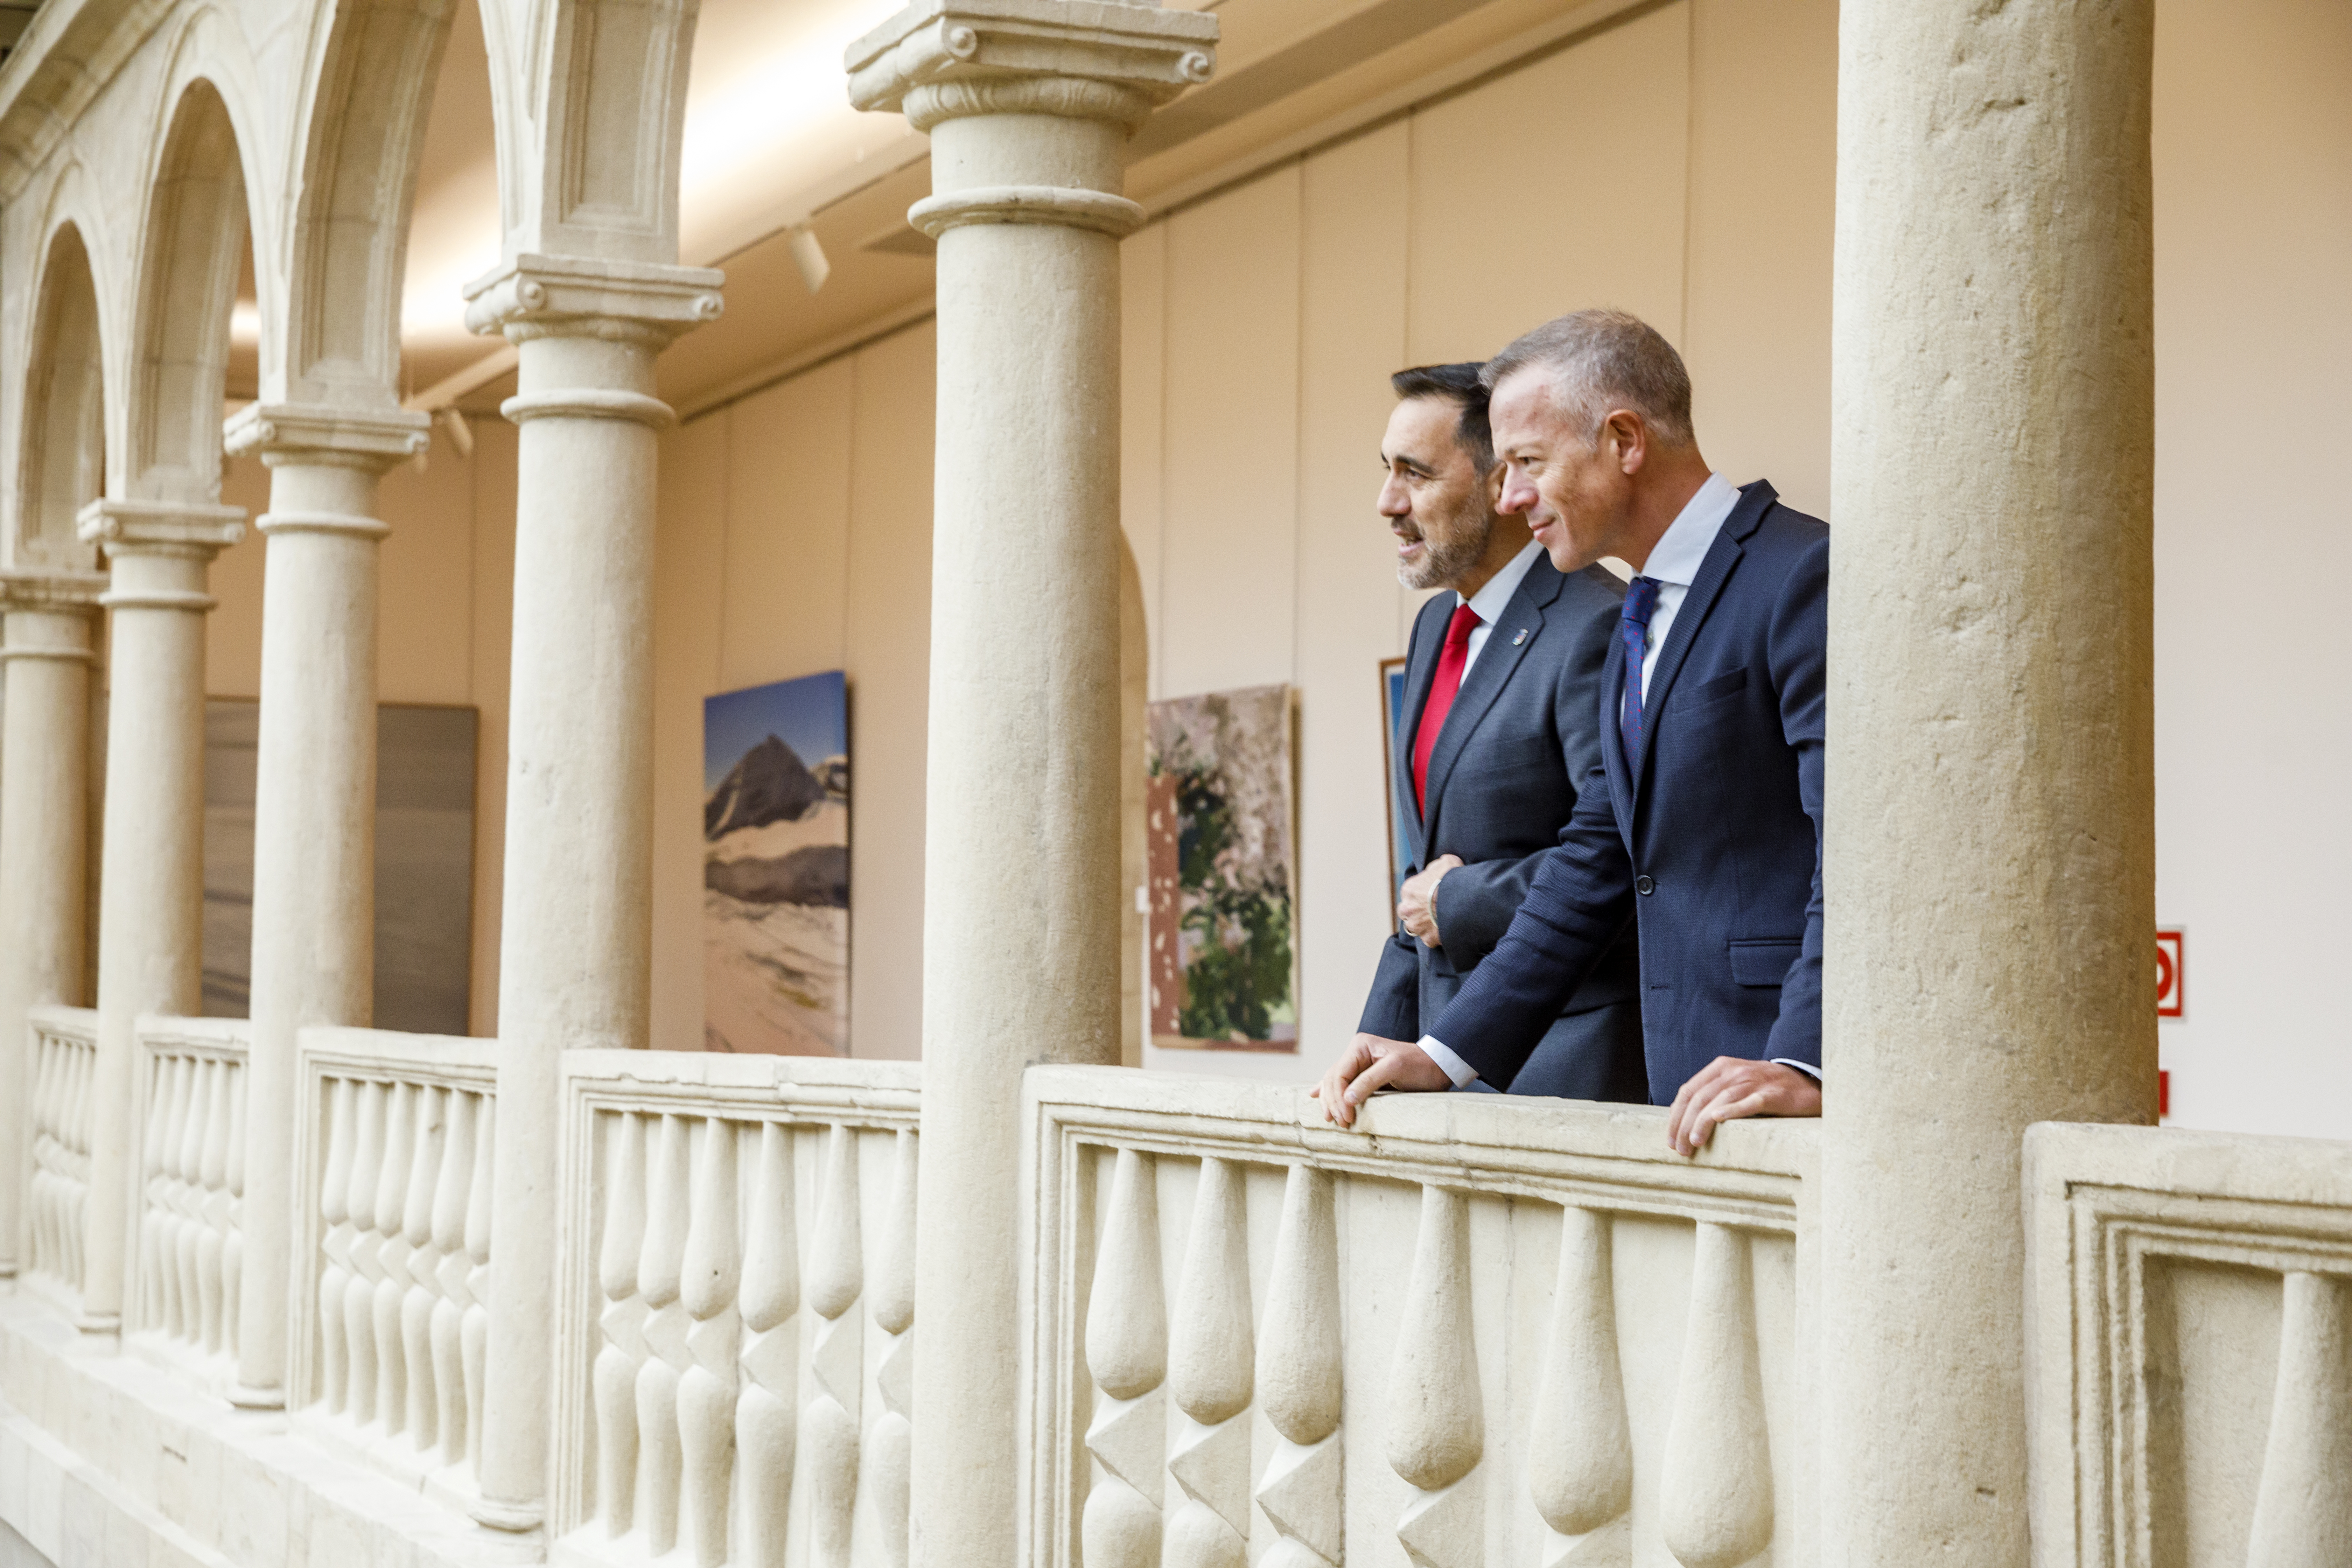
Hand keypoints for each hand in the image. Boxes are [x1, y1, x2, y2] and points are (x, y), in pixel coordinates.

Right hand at [1310, 1032, 1452, 1128]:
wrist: (1437, 1066)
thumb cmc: (1419, 1065)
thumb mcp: (1395, 1068)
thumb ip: (1369, 1081)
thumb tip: (1346, 1099)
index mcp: (1359, 1046)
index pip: (1338, 1074)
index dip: (1338, 1097)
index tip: (1345, 1118)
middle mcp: (1355, 1053)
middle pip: (1332, 1079)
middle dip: (1332, 1102)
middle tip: (1340, 1123)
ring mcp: (1358, 1064)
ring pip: (1333, 1083)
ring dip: (1330, 1101)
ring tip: (1330, 1118)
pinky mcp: (1363, 1075)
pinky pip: (1341, 1083)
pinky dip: (1329, 1092)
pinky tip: (1315, 1095)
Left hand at [1397, 855, 1463, 946]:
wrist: (1464, 899)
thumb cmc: (1453, 878)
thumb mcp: (1446, 862)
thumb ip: (1437, 867)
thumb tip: (1439, 867)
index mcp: (1409, 889)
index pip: (1409, 893)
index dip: (1420, 894)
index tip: (1430, 895)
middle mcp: (1407, 909)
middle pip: (1407, 912)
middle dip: (1416, 912)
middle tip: (1431, 910)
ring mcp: (1416, 926)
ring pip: (1416, 927)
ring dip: (1424, 925)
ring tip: (1438, 921)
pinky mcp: (1428, 938)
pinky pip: (1430, 939)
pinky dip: (1436, 936)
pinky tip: (1446, 930)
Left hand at [1664, 1057, 1819, 1156]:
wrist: (1804, 1081)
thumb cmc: (1765, 1087)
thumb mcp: (1735, 1083)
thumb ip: (1711, 1094)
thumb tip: (1681, 1119)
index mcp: (1720, 1067)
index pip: (1688, 1091)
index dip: (1675, 1116)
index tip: (1670, 1139)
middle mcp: (1733, 1071)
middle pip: (1699, 1098)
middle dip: (1684, 1125)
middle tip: (1680, 1149)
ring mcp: (1752, 1082)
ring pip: (1718, 1101)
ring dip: (1702, 1123)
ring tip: (1694, 1143)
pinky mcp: (1771, 1095)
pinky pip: (1748, 1102)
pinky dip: (1732, 1111)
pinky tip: (1719, 1121)